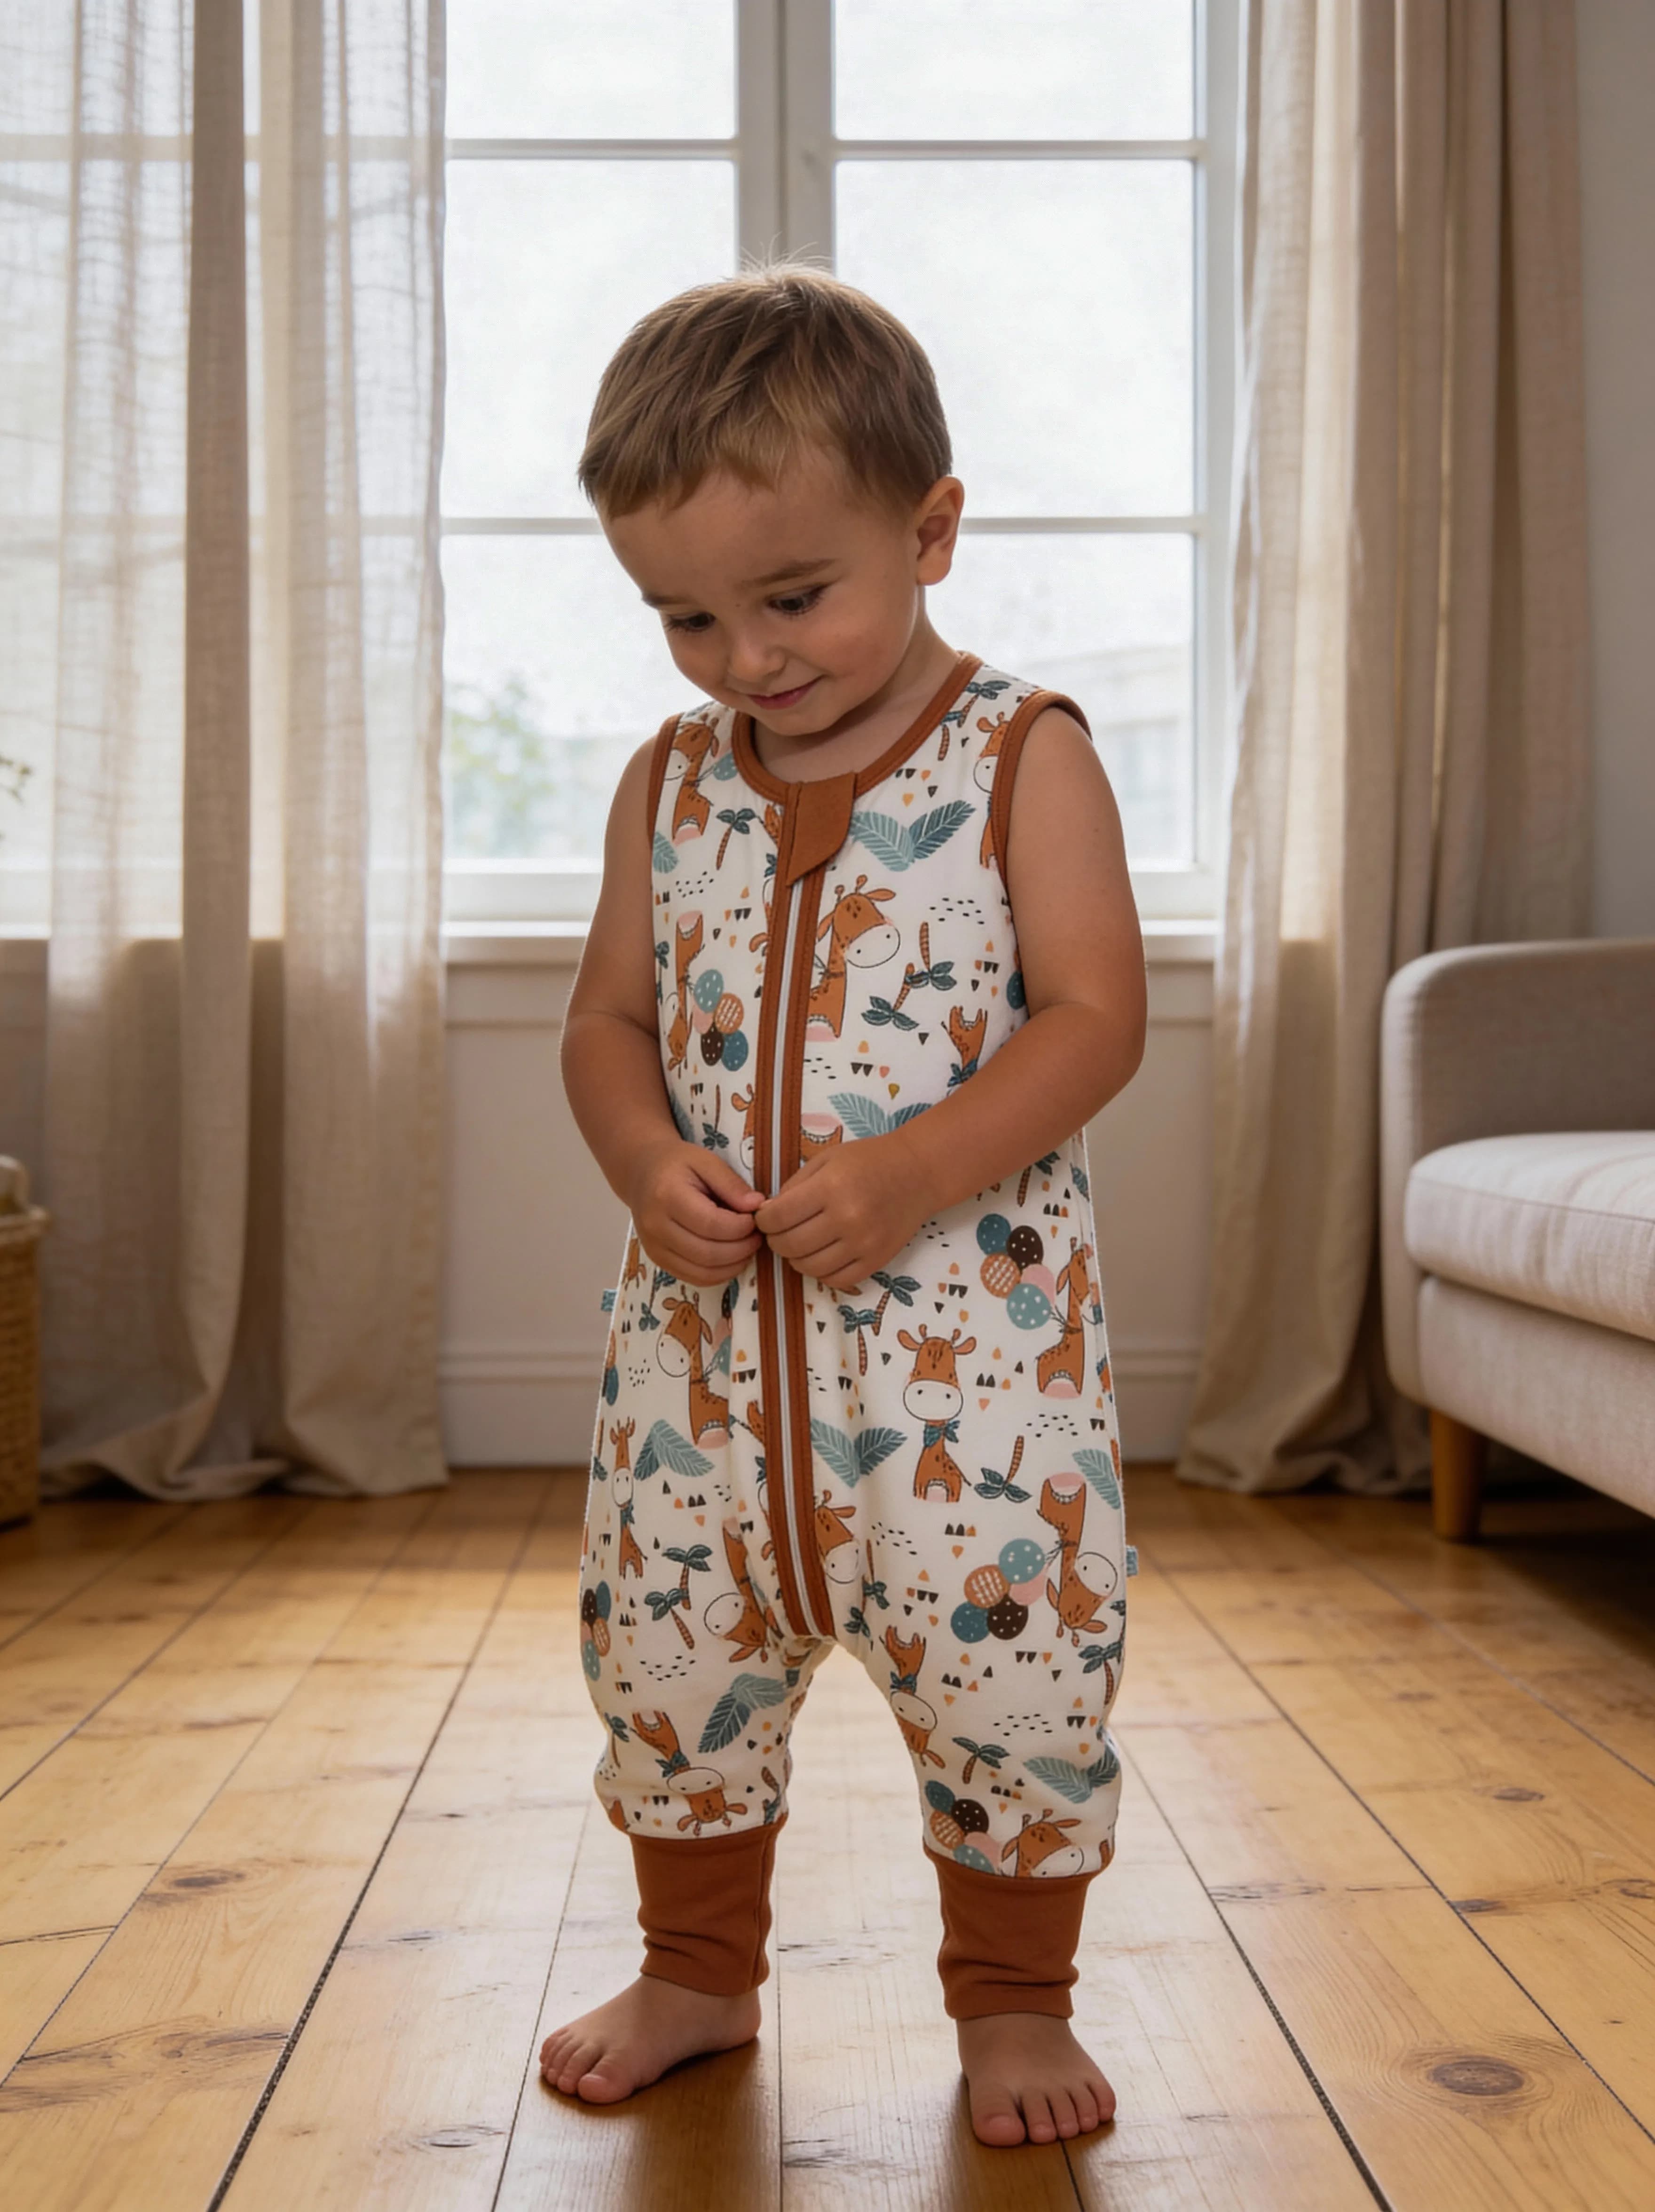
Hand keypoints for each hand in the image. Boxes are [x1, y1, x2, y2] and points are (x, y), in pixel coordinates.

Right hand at [628, 1139, 764, 1286]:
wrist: (642, 1174)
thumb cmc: (676, 1164)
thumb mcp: (706, 1161)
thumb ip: (731, 1184)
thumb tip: (756, 1206)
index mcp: (667, 1196)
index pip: (711, 1224)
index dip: (741, 1228)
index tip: (756, 1219)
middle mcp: (656, 1226)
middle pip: (707, 1253)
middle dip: (741, 1249)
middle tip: (757, 1236)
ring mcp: (654, 1247)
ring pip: (702, 1272)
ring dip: (733, 1265)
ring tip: (747, 1247)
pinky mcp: (658, 1260)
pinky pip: (694, 1278)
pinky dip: (719, 1274)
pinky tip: (731, 1259)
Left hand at [753, 1133, 933, 1293]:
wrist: (918, 1172)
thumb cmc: (869, 1160)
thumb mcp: (826, 1159)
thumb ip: (794, 1186)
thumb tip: (767, 1215)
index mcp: (829, 1187)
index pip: (777, 1218)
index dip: (763, 1221)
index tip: (766, 1218)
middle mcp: (846, 1218)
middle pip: (789, 1245)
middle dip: (775, 1240)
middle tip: (780, 1232)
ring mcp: (863, 1243)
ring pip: (809, 1267)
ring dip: (796, 1258)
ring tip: (801, 1243)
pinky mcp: (876, 1260)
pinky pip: (835, 1279)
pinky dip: (821, 1272)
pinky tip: (822, 1255)